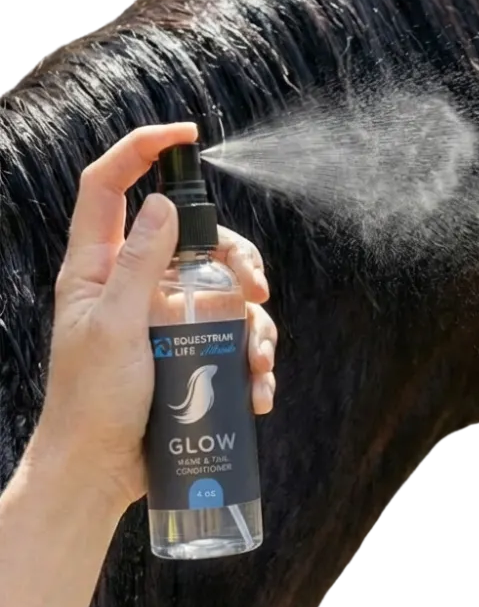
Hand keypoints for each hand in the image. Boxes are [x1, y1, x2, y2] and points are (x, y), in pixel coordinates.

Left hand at [27, 123, 277, 512]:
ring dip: (255, 324)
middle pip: (198, 239)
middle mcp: (139, 285)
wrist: (99, 472)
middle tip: (257, 288)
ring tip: (260, 363)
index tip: (187, 135)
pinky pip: (235, 340)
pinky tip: (256, 392)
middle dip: (238, 257)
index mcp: (100, 268)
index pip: (109, 188)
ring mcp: (169, 318)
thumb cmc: (90, 402)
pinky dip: (254, 362)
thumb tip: (163, 205)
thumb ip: (138, 266)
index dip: (140, 150)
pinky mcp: (192, 352)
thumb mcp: (114, 328)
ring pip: (228, 292)